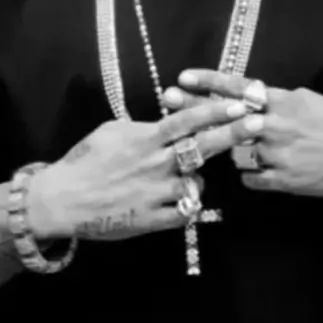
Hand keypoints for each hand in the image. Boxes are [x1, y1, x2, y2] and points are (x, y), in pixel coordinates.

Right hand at [27, 99, 252, 242]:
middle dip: (232, 134)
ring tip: (186, 178)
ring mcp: (157, 193)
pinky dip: (187, 206)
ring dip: (197, 180)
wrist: (64, 200)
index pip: (187, 121)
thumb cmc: (85, 160)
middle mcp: (156, 164)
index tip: (239, 104)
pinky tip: (181, 201)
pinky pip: (184, 213)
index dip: (215, 111)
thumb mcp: (111, 131)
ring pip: (197, 183)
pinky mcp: (153, 219)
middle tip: (258, 124)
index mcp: (146, 139)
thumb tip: (163, 121)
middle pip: (202, 146)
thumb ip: (142, 127)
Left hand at [165, 70, 322, 197]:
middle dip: (194, 108)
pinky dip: (250, 172)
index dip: (209, 81)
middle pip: (226, 117)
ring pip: (234, 151)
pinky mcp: (282, 181)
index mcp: (283, 102)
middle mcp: (276, 126)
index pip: (240, 87)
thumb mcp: (307, 100)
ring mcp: (277, 155)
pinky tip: (258, 168)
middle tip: (167, 100)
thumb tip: (247, 96)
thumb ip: (275, 99)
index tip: (183, 76)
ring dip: (227, 147)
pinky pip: (250, 177)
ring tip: (218, 145)